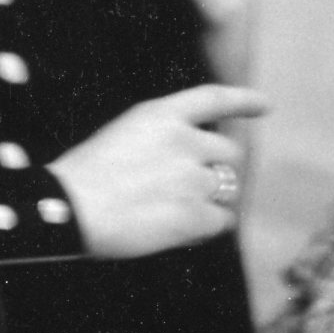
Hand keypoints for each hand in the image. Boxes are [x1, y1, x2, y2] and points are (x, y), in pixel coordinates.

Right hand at [53, 85, 267, 260]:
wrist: (67, 210)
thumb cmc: (81, 182)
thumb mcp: (119, 139)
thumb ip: (160, 142)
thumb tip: (195, 167)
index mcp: (160, 115)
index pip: (214, 100)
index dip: (244, 102)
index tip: (266, 106)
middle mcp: (184, 140)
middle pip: (229, 155)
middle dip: (217, 172)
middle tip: (189, 192)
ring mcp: (193, 177)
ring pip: (226, 190)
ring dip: (208, 202)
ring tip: (172, 215)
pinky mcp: (195, 213)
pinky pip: (222, 221)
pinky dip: (205, 228)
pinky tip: (176, 232)